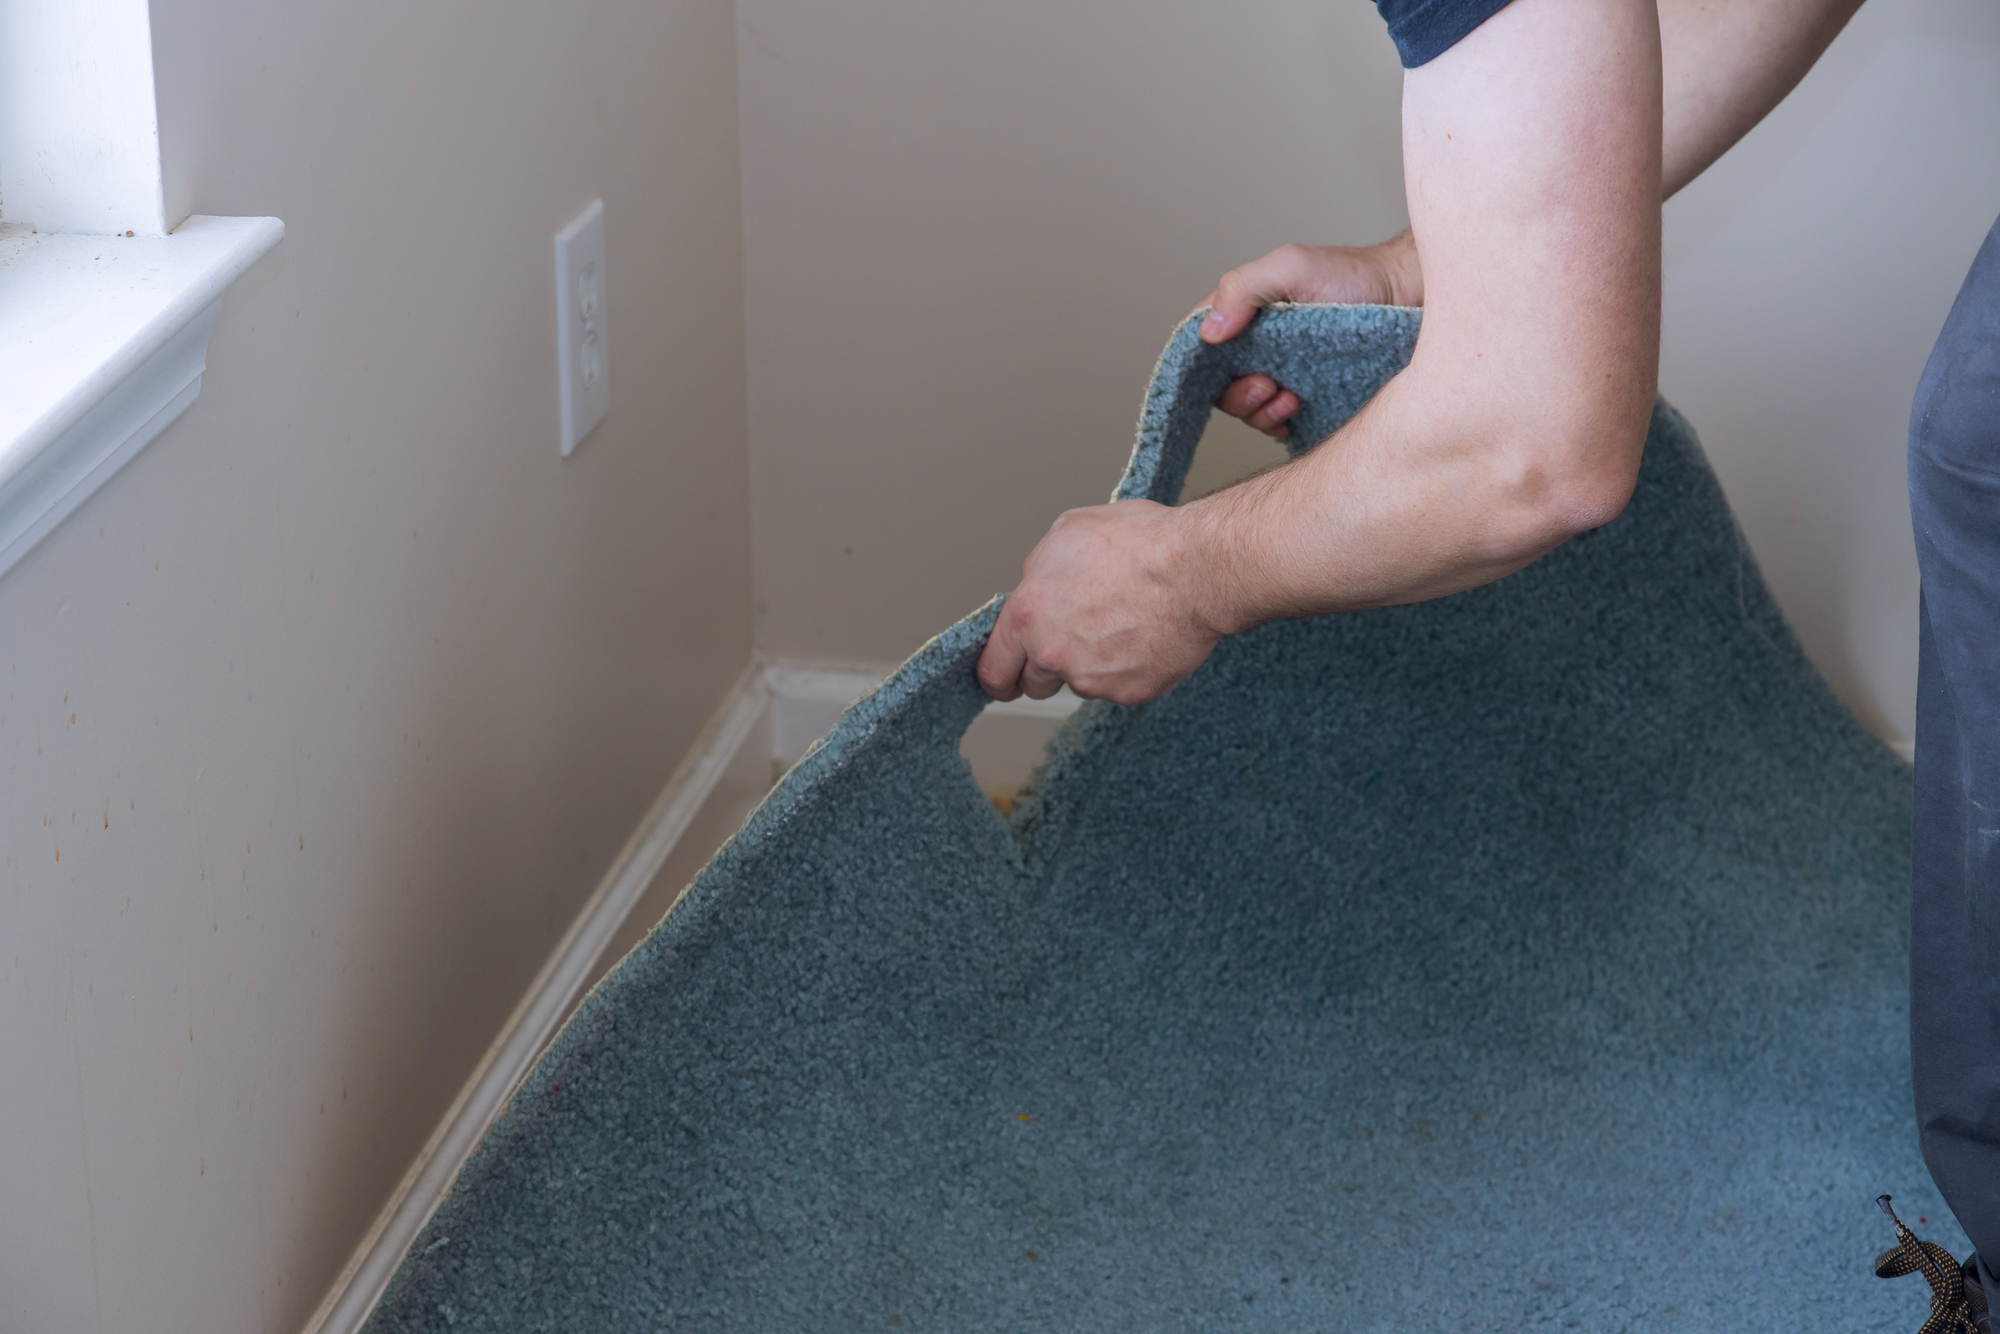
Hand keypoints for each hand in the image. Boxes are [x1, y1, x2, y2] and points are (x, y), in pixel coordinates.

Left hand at [977, 499, 1225, 705]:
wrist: (1197, 570)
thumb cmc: (1140, 545)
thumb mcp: (1069, 533)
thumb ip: (1039, 569)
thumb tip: (1038, 585)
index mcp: (1028, 615)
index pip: (993, 667)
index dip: (997, 675)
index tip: (1003, 679)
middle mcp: (1053, 654)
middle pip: (1035, 682)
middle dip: (1046, 666)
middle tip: (1074, 639)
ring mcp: (1092, 680)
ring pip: (1081, 682)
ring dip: (1091, 663)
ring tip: (1123, 621)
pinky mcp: (1129, 692)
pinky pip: (1119, 686)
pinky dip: (1128, 667)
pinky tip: (1145, 634)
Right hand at [1193, 235, 1422, 438]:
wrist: (1413, 301)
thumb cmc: (1357, 276)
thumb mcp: (1293, 267)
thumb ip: (1244, 287)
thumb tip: (1208, 332)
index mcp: (1247, 313)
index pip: (1199, 343)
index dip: (1199, 365)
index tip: (1225, 372)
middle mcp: (1260, 345)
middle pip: (1218, 386)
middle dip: (1237, 395)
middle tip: (1267, 387)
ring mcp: (1283, 374)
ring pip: (1246, 409)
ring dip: (1260, 412)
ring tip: (1291, 398)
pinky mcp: (1309, 400)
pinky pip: (1276, 424)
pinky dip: (1279, 424)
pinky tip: (1299, 412)